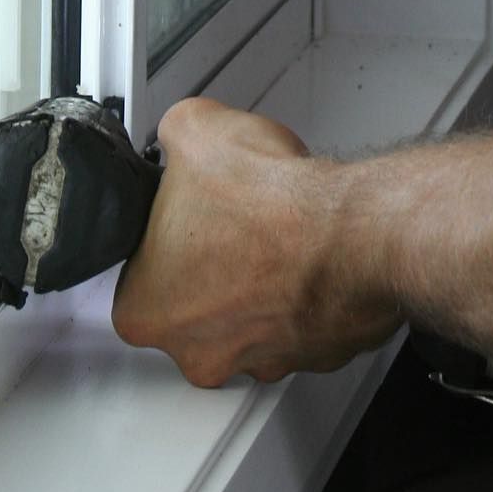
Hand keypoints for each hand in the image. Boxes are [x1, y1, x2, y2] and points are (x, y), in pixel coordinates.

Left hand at [110, 97, 399, 385]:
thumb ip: (172, 137)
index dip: (166, 227)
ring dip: (260, 277)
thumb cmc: (274, 206)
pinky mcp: (312, 357)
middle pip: (193, 298)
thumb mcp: (194, 129)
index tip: (188, 209)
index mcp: (144, 310)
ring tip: (278, 230)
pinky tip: (310, 250)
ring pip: (249, 314)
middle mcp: (197, 351)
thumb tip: (179, 135)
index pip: (138, 267)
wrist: (353, 234)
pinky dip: (305, 288)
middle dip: (214, 258)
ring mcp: (259, 361)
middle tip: (235, 217)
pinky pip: (299, 319)